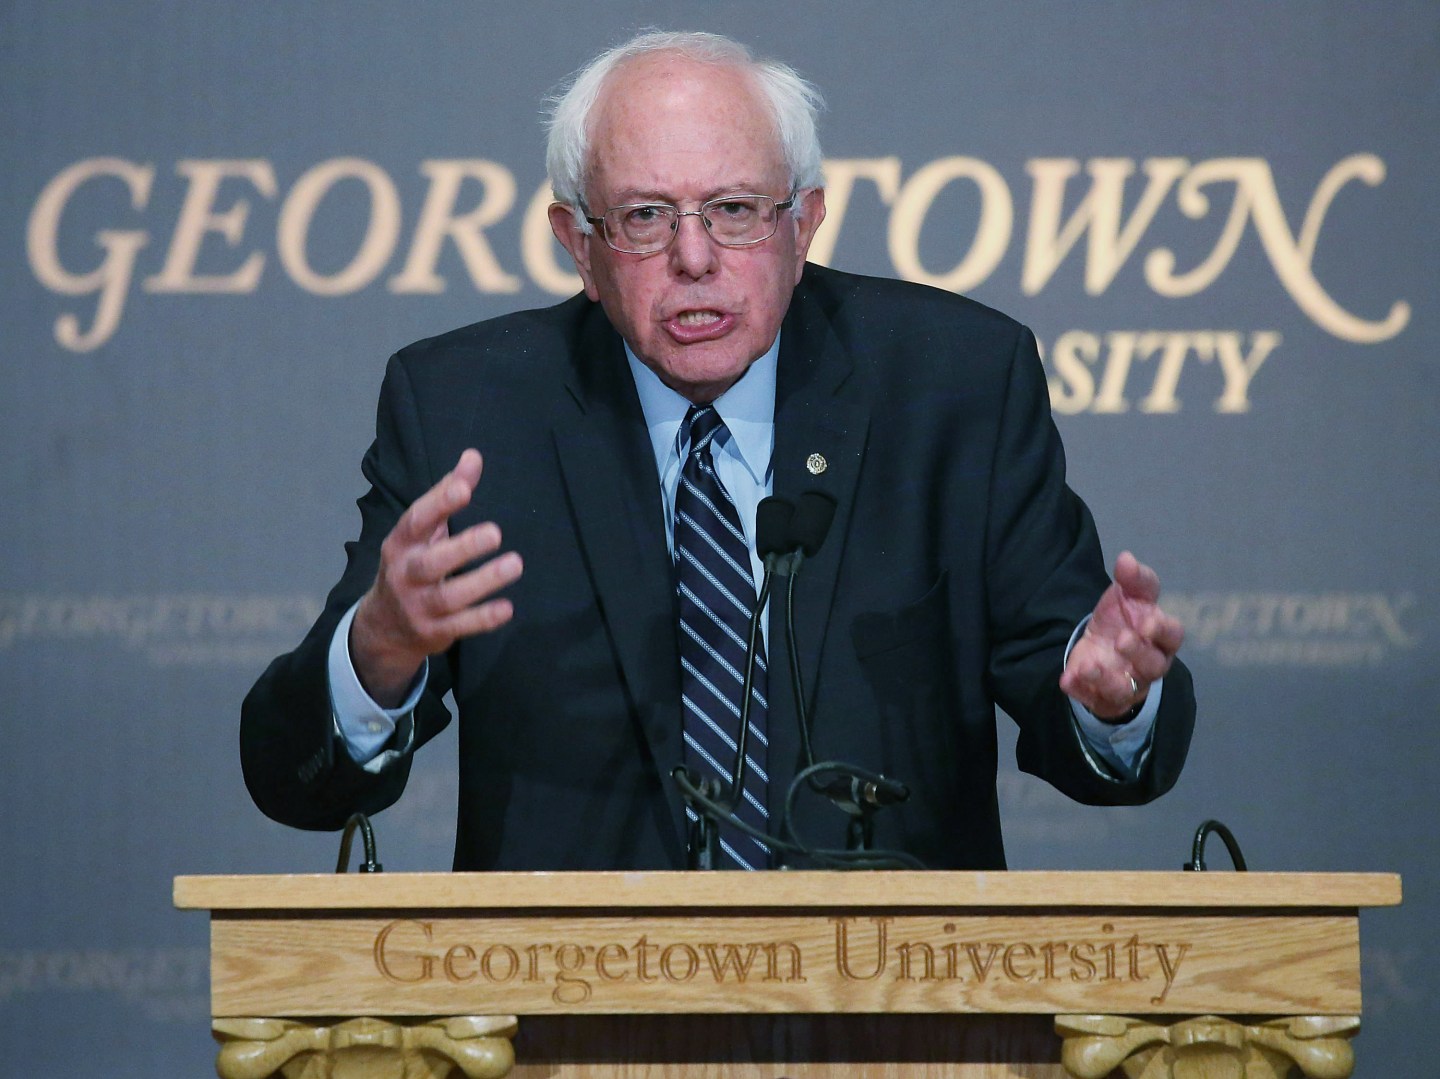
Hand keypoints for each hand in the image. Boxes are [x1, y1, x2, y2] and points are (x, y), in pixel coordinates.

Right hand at [350, 449, 522, 705]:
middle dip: (463, 547)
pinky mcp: (434, 632)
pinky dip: (483, 618)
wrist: (384, 628)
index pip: (416, 521)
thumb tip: (473, 456)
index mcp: (401, 544)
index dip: (438, 503)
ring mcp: (418, 606)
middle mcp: (406, 574)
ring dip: (483, 581)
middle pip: (431, 562)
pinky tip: (507, 607)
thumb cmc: (413, 564)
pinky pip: (461, 626)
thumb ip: (448, 494)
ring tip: (515, 564)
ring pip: (449, 596)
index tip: (464, 488)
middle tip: (496, 532)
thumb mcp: (423, 531)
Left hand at [1059, 551, 1183, 719]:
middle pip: (1154, 665)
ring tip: (1090, 665)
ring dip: (1108, 678)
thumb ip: (1132, 579)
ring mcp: (1128, 683)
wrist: (1101, 648)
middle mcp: (1149, 664)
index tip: (1147, 621)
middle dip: (1139, 653)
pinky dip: (1082, 689)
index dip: (1163, 630)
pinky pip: (1096, 699)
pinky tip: (1067, 679)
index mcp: (1161, 637)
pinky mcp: (1106, 698)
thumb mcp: (1127, 596)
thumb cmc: (1123, 619)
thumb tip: (1126, 558)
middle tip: (1122, 640)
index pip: (1172, 635)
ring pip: (1126, 688)